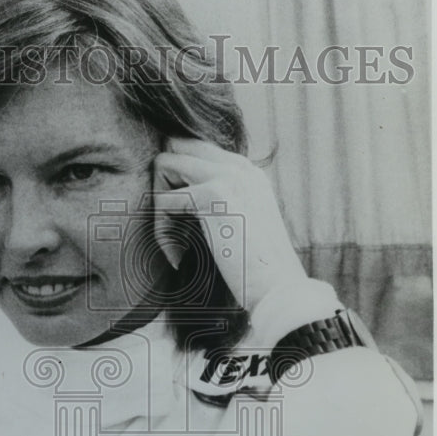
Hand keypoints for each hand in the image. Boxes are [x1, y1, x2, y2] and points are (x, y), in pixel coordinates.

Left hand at [152, 138, 305, 313]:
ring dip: (158, 205)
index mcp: (247, 172)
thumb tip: (180, 198)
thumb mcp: (239, 226)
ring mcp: (227, 175)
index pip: (193, 148)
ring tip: (172, 242)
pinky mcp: (212, 194)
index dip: (176, 181)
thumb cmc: (257, 270)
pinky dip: (161, 231)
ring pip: (163, 164)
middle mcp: (238, 166)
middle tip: (170, 225)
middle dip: (162, 183)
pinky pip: (162, 199)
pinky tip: (177, 257)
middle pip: (175, 146)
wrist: (278, 289)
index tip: (179, 221)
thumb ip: (218, 203)